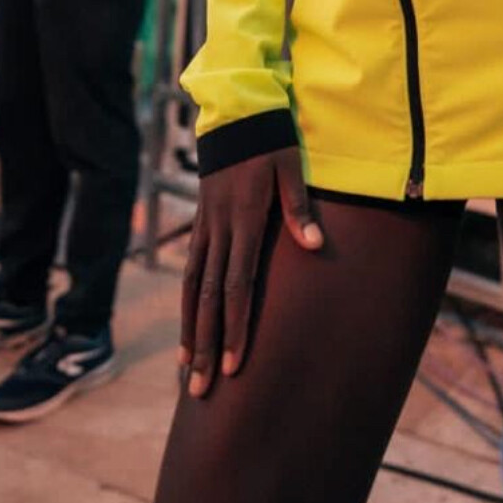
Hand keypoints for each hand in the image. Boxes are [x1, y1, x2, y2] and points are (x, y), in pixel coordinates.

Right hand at [179, 145, 321, 397]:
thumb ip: (299, 208)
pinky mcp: (200, 223)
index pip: (237, 285)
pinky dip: (187, 305)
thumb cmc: (269, 139)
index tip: (234, 364)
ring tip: (187, 372)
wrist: (234, 112)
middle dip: (206, 345)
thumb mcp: (290, 167)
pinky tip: (188, 329)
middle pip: (209, 298)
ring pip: (193, 289)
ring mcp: (205, 227)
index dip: (235, 326)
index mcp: (242, 218)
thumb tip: (315, 245)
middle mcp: (217, 228)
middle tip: (202, 389)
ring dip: (191, 332)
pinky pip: (190, 271)